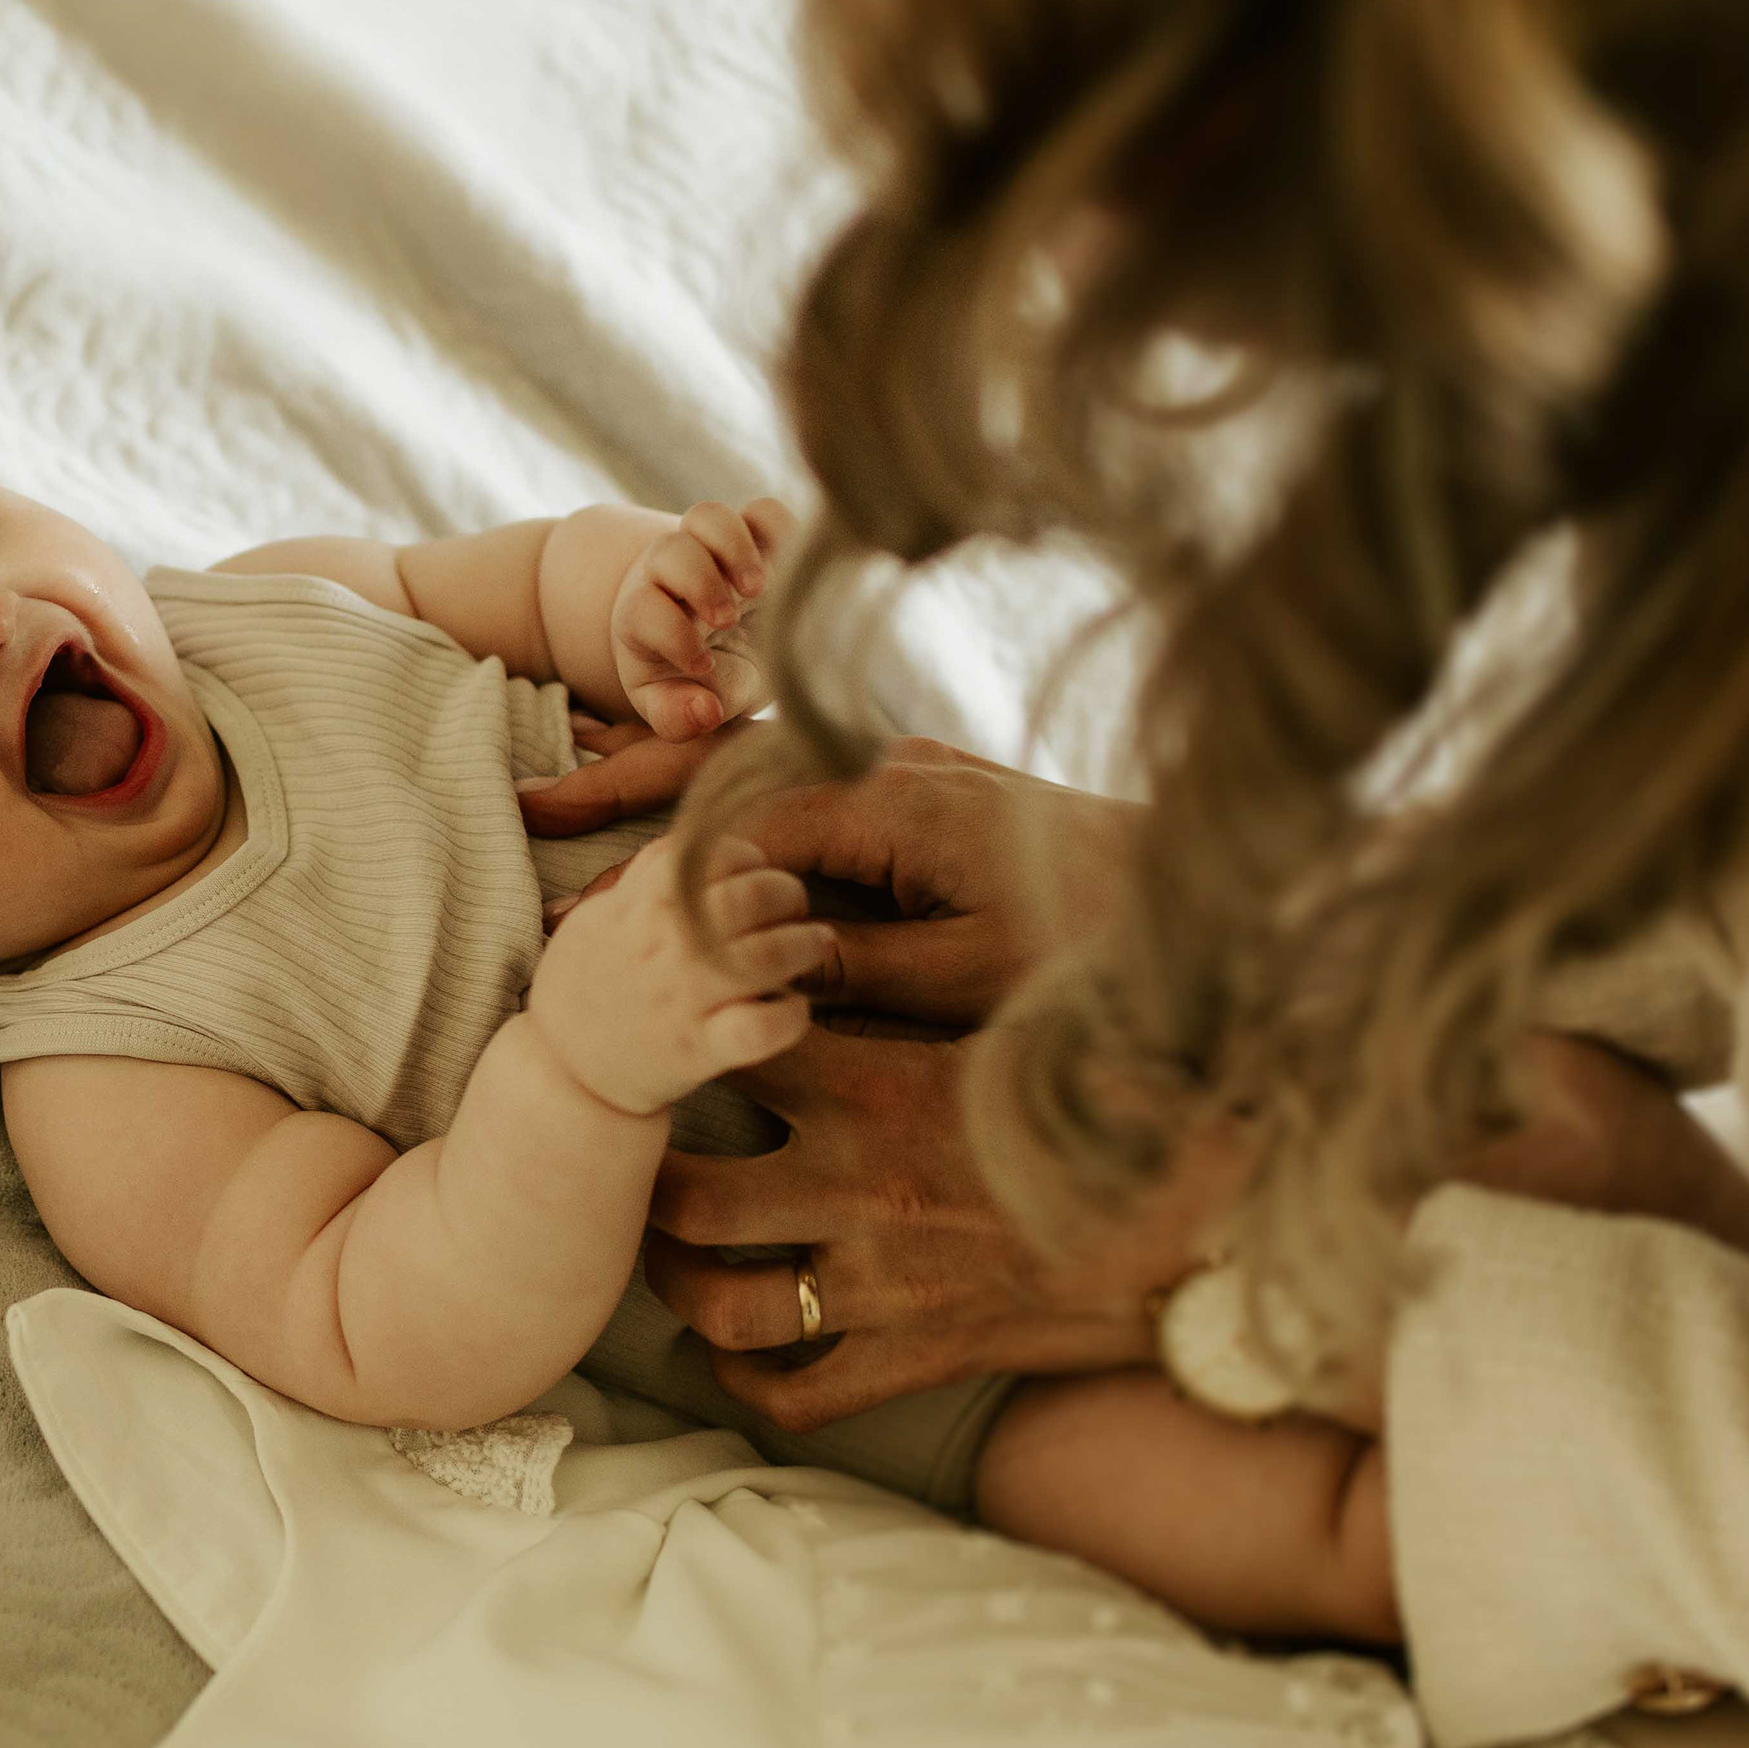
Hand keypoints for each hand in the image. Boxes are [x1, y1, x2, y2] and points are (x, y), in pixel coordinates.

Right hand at [525, 833, 822, 1117]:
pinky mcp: (699, 1050)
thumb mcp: (597, 919)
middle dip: (785, 891)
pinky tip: (794, 1009)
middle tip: (793, 903)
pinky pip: (762, 1028)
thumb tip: (689, 843)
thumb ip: (642, 880)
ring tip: (817, 943)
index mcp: (638, 905)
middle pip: (750, 895)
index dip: (743, 854)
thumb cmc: (582, 990)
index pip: (707, 852)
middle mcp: (664, 945)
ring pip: (767, 955)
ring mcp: (684, 998)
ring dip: (804, 944)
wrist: (563, 1074)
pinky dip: (790, 1016)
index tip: (753, 869)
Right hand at [530, 736, 1142, 1026]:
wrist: (1218, 898)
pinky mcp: (936, 799)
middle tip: (530, 804)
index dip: (641, 838)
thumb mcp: (967, 978)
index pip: (735, 812)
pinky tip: (693, 847)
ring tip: (578, 809)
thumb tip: (756, 962)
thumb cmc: (1102, 947)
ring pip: (766, 780)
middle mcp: (894, 769)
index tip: (563, 863)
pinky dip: (743, 818)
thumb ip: (853, 965)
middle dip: (627, 782)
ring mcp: (915, 776)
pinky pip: (816, 799)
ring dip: (678, 799)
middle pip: (730, 769)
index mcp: (893, 803)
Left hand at [609, 498, 790, 741]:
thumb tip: (704, 712)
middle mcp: (670, 575)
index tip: (703, 666)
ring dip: (735, 547)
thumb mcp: (677, 707)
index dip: (671, 634)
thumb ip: (678, 717)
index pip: (641, 610)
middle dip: (700, 582)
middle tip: (728, 621)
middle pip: (670, 551)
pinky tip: (793, 572)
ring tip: (759, 590)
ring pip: (708, 516)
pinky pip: (762, 511)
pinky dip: (781, 529)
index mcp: (643, 619)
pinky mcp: (753, 537)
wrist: (718, 647)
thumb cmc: (692, 682)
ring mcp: (712, 550)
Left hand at [641, 1024, 1220, 1424]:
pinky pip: (802, 1393)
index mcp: (880, 1089)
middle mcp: (862, 1188)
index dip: (692, 1043)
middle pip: (689, 1197)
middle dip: (650, 1187)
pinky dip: (751, 1383)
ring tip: (671, 1267)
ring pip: (724, 1303)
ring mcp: (884, 1283)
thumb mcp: (1018, 1027)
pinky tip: (734, 1359)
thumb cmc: (1116, 1106)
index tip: (678, 1041)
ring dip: (679, 1288)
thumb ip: (927, 986)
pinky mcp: (917, 1355)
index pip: (735, 1053)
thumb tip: (857, 921)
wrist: (1202, 1223)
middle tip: (641, 1174)